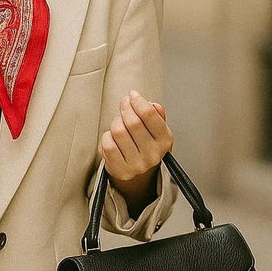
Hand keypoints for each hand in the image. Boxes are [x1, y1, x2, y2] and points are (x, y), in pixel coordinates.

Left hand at [99, 91, 172, 213]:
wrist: (139, 174)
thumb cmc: (146, 145)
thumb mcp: (157, 130)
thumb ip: (156, 115)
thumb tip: (151, 104)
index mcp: (165, 141)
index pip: (150, 115)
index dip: (138, 101)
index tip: (132, 96)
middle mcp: (153, 154)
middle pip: (132, 122)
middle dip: (125, 109)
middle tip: (123, 105)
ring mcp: (137, 164)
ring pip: (118, 131)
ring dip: (116, 123)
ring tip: (119, 124)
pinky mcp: (121, 170)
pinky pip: (108, 145)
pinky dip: (106, 137)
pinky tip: (112, 138)